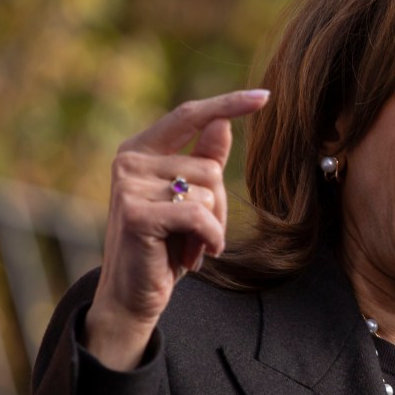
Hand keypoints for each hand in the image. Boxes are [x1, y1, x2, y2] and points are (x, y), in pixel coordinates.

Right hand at [84, 89, 269, 369]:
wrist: (133, 297)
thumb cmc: (164, 248)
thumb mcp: (189, 202)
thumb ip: (204, 162)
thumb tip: (224, 125)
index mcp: (140, 151)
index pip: (190, 116)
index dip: (228, 104)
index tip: (265, 97)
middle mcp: (129, 161)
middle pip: (210, 167)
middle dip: (217, 206)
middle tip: (197, 236)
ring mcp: (128, 185)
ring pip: (208, 192)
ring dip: (211, 228)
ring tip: (187, 247)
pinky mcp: (136, 213)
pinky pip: (199, 215)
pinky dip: (208, 238)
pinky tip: (194, 257)